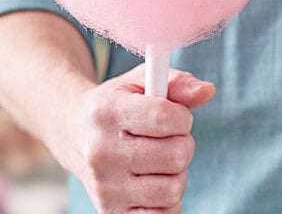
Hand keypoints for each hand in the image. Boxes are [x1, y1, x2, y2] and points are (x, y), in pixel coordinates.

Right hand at [53, 64, 214, 212]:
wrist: (74, 131)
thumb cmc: (117, 102)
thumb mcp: (140, 81)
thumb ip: (177, 83)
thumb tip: (207, 91)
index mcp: (106, 111)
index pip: (163, 117)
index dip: (182, 116)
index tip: (177, 115)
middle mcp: (101, 152)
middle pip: (175, 155)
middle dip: (183, 142)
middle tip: (169, 137)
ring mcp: (105, 187)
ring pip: (173, 188)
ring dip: (177, 172)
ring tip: (160, 158)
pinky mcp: (110, 213)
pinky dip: (168, 198)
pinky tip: (154, 180)